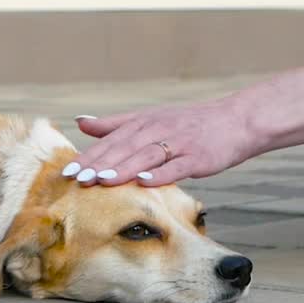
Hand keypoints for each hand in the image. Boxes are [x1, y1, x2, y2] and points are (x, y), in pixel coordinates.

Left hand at [64, 66, 303, 187]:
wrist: (237, 121)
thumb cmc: (189, 125)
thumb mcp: (150, 119)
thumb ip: (114, 123)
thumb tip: (80, 121)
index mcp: (143, 123)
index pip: (110, 141)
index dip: (88, 156)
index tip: (65, 172)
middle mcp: (157, 129)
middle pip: (123, 149)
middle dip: (98, 164)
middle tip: (74, 180)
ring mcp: (179, 142)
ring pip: (146, 156)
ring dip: (122, 168)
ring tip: (100, 181)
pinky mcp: (199, 156)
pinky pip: (177, 166)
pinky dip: (161, 174)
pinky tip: (144, 183)